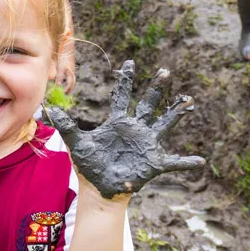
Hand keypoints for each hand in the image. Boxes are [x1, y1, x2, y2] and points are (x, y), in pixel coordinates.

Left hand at [45, 60, 205, 198]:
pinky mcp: (153, 163)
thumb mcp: (78, 145)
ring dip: (176, 112)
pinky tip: (200, 161)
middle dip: (156, 88)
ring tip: (188, 99)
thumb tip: (50, 109)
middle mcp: (135, 130)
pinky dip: (186, 162)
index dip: (126, 81)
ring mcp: (146, 144)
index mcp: (117, 123)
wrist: (100, 189)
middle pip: (148, 104)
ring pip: (164, 124)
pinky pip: (173, 162)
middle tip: (165, 72)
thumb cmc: (90, 166)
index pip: (122, 97)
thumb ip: (67, 126)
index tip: (129, 62)